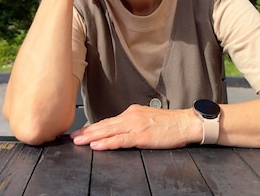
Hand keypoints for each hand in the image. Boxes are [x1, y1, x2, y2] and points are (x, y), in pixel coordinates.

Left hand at [70, 105, 201, 149]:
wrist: (186, 123)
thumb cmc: (170, 124)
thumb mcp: (148, 120)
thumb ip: (133, 124)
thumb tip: (120, 132)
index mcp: (132, 113)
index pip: (108, 121)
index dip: (93, 127)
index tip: (80, 132)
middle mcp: (131, 116)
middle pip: (104, 125)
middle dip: (87, 132)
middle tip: (72, 137)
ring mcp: (136, 126)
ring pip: (109, 131)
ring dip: (91, 137)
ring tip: (78, 141)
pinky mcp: (141, 136)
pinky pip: (120, 140)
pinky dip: (107, 143)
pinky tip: (96, 146)